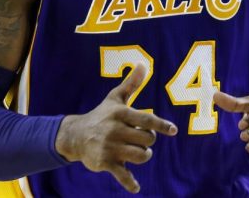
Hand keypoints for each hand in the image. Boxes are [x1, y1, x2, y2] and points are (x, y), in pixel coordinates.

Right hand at [54, 64, 177, 193]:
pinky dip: (130, 183)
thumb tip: (144, 63)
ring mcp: (110, 147)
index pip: (146, 119)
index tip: (173, 130)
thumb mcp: (115, 98)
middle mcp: (115, 130)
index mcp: (120, 113)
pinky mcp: (104, 163)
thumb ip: (131, 84)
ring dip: (144, 155)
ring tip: (138, 152)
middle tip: (141, 139)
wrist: (75, 135)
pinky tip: (136, 188)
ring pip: (141, 155)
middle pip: (147, 140)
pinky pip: (122, 175)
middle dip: (148, 141)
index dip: (161, 125)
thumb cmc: (101, 115)